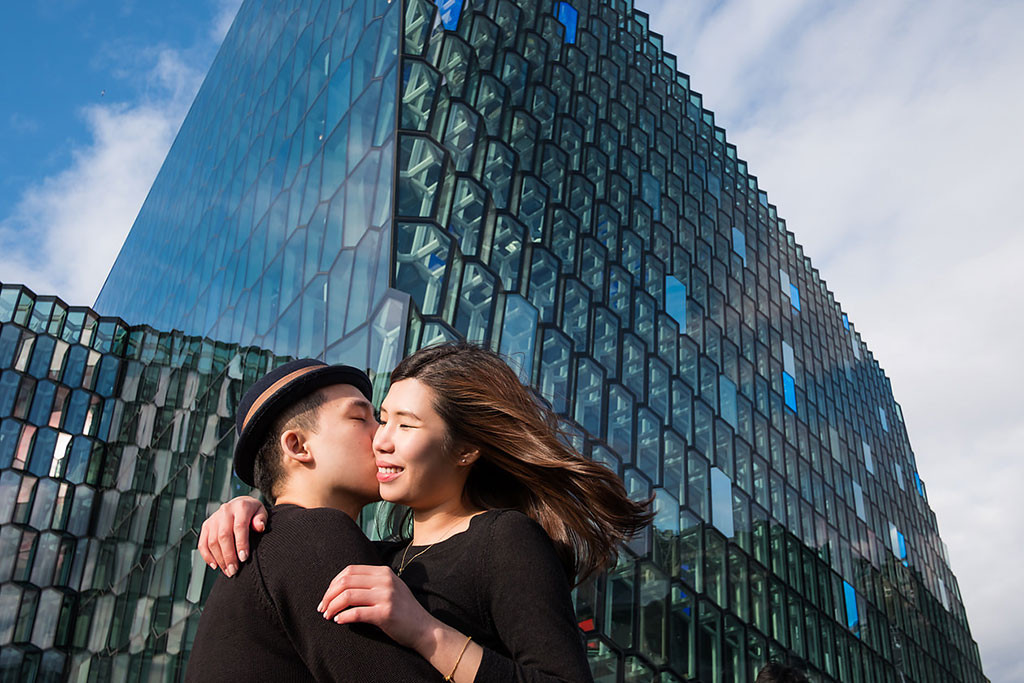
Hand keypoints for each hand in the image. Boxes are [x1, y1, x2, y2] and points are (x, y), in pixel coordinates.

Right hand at [197, 496, 266, 576]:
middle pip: (223, 536)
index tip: (244, 558)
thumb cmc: (253, 512)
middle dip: (229, 555)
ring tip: (228, 571)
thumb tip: (259, 527)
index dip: (241, 543)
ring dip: (219, 559)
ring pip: (212, 541)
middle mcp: (225, 511)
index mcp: (240, 507)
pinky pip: (203, 543)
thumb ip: (261, 519)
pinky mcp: (206, 525)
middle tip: (234, 570)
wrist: (240, 504)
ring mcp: (214, 518)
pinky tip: (215, 566)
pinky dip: (207, 556)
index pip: (239, 526)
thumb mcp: (261, 512)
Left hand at [318, 565, 435, 650]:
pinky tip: (339, 621)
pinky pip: (357, 613)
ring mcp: (386, 596)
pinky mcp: (386, 613)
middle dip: (329, 595)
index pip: (350, 571)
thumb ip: (371, 583)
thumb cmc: (403, 611)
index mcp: (383, 572)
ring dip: (333, 606)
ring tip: (327, 616)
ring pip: (348, 596)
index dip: (333, 583)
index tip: (326, 596)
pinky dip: (344, 617)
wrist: (423, 628)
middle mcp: (385, 580)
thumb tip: (340, 587)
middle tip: (322, 608)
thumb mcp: (390, 588)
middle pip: (346, 582)